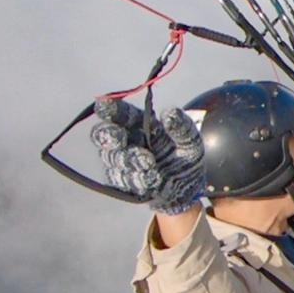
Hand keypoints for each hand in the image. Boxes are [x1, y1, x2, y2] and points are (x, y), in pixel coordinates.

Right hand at [91, 98, 205, 214]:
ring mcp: (122, 162)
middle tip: (119, 136)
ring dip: (128, 159)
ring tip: (149, 161)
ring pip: (113, 159)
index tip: (104, 106)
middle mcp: (126, 141)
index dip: (110, 109)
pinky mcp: (125, 183)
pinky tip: (152, 176)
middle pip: (104, 135)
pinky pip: (124, 180)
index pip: (119, 113)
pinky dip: (137, 178)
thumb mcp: (189, 139)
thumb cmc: (184, 156)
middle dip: (108, 135)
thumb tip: (169, 113)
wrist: (188, 186)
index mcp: (138, 124)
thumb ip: (181, 126)